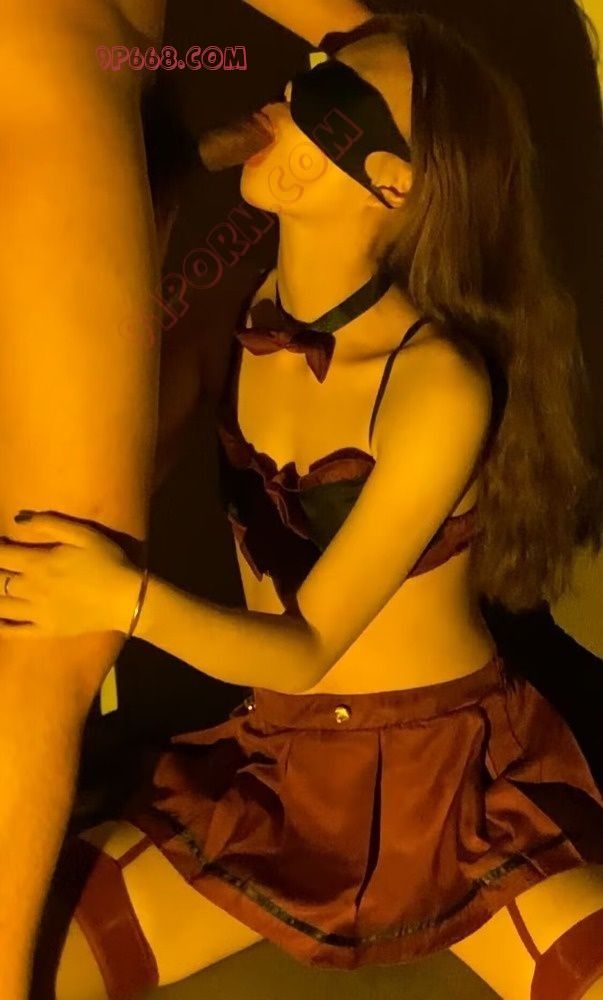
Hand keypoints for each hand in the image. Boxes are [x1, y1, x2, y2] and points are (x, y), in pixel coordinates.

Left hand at [0, 512, 142, 637]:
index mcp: (38, 563)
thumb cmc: (108, 562)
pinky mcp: (46, 630)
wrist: (126, 599)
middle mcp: (31, 588)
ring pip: (0, 605)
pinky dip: (0, 626)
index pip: (2, 554)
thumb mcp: (83, 534)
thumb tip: (19, 518)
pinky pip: (14, 631)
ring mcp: (37, 612)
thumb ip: (49, 524)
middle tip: (0, 565)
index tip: (0, 543)